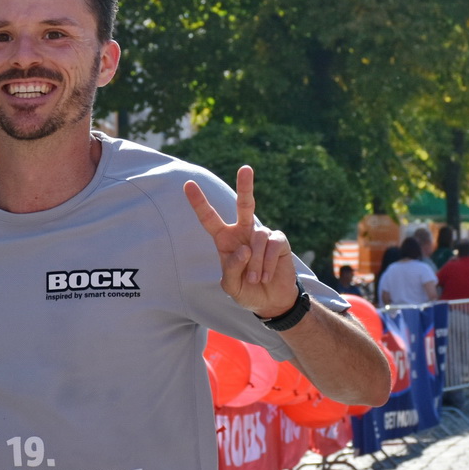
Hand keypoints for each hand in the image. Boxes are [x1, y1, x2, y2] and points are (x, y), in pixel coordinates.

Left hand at [183, 165, 299, 318]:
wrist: (271, 301)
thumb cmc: (247, 291)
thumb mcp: (230, 285)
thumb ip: (231, 268)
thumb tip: (244, 248)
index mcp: (225, 240)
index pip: (209, 218)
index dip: (199, 202)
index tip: (188, 184)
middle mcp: (243, 232)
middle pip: (244, 205)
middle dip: (245, 186)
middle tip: (245, 168)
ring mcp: (262, 235)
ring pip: (257, 239)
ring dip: (255, 263)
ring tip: (255, 279)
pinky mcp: (279, 241)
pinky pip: (272, 245)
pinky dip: (268, 264)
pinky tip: (266, 275)